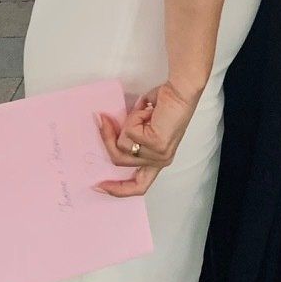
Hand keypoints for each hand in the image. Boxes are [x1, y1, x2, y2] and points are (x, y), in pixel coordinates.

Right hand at [95, 82, 197, 196]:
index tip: (100, 185)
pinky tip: (148, 110)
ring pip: (122, 145)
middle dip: (108, 140)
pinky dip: (134, 117)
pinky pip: (129, 132)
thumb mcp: (143, 127)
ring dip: (127, 123)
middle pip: (120, 161)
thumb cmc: (165, 104)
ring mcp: (159, 154)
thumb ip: (130, 138)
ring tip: (142, 111)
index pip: (139, 186)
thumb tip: (105, 133)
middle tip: (103, 120)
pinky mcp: (156, 143)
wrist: (181, 91)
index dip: (118, 190)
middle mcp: (160, 161)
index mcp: (158, 160)